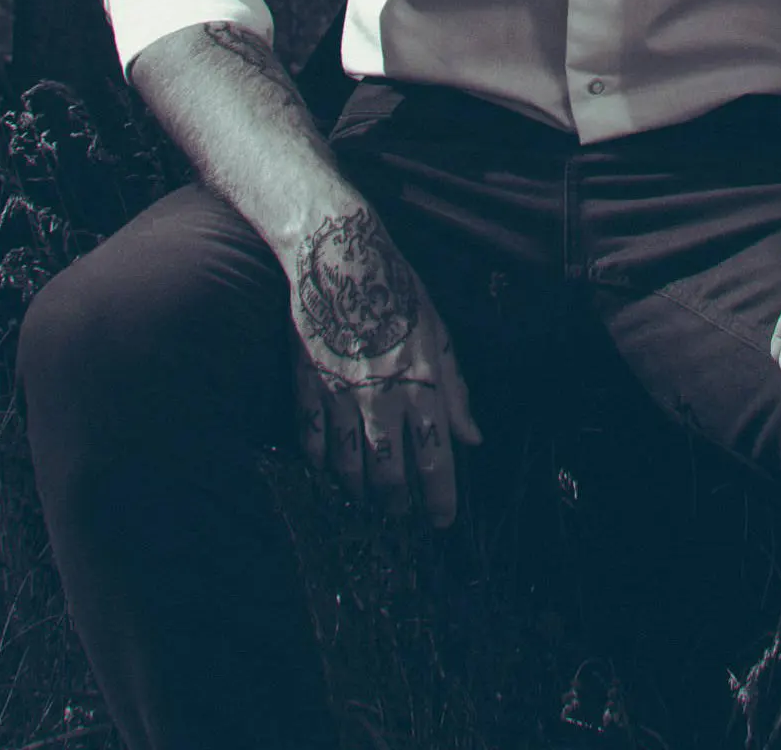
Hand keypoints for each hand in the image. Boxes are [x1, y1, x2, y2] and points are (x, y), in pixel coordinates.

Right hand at [287, 205, 482, 527]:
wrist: (342, 257)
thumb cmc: (398, 291)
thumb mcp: (440, 334)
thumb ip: (455, 390)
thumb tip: (473, 437)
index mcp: (423, 385)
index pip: (436, 460)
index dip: (440, 499)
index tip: (443, 522)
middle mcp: (383, 399)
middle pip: (390, 474)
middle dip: (398, 502)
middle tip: (402, 512)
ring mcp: (341, 396)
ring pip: (349, 467)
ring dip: (361, 489)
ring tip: (368, 496)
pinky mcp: (307, 386)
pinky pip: (311, 441)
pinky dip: (320, 462)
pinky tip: (328, 468)